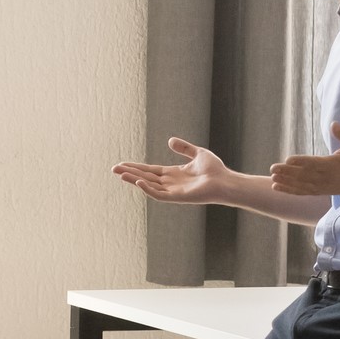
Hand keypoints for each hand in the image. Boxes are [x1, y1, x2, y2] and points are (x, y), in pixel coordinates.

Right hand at [111, 137, 230, 205]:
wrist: (225, 181)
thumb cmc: (215, 169)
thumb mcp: (198, 153)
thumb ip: (184, 148)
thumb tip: (170, 141)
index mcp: (173, 174)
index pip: (150, 171)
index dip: (136, 167)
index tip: (122, 164)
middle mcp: (170, 184)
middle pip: (145, 178)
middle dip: (130, 173)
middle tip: (113, 169)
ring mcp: (173, 191)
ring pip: (148, 186)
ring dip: (134, 180)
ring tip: (120, 174)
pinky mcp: (177, 197)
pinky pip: (159, 195)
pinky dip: (148, 189)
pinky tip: (139, 182)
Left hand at [269, 124, 339, 196]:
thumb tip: (334, 123)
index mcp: (332, 165)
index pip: (314, 163)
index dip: (300, 162)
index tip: (288, 159)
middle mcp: (324, 177)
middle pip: (303, 175)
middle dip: (287, 172)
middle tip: (272, 168)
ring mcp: (320, 186)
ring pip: (300, 185)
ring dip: (285, 182)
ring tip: (272, 177)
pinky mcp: (318, 191)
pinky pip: (301, 192)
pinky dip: (288, 190)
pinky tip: (275, 187)